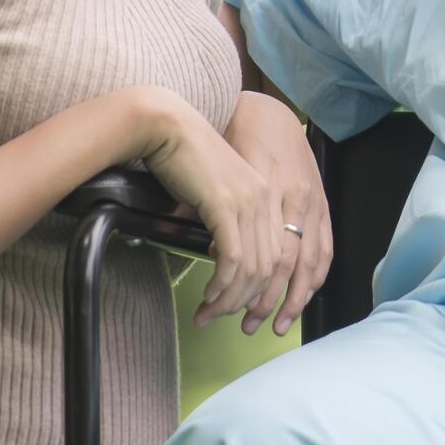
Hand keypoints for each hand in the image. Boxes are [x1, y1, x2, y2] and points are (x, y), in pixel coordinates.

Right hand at [139, 98, 296, 332]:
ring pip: (253, 269)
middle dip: (245, 302)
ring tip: (208, 313)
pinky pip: (234, 258)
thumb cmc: (184, 158)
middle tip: (217, 318)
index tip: (239, 308)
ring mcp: (248, 202)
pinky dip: (223, 283)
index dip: (261, 289)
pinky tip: (209, 294)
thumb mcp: (214, 192)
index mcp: (267, 195)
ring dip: (230, 298)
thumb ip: (225, 221)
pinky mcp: (226, 205)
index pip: (277, 255)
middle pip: (269, 269)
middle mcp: (264, 200)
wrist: (167, 126)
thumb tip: (219, 257)